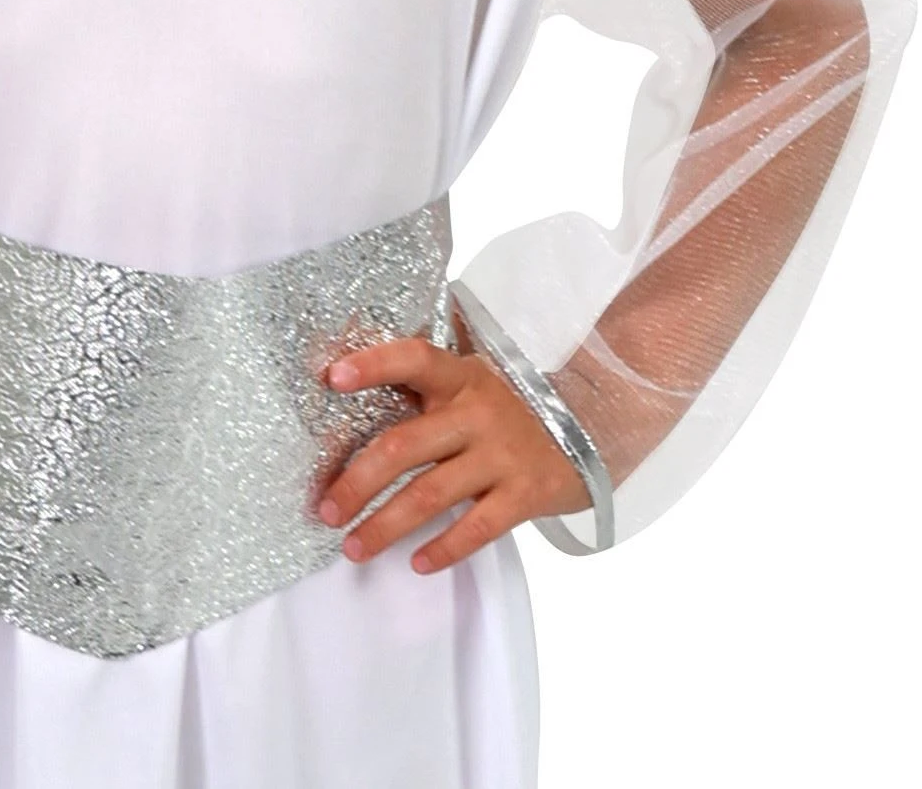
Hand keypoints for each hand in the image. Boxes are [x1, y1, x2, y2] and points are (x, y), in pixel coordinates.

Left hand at [315, 336, 587, 573]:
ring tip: (353, 547)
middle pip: (404, 445)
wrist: (595, 426)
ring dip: (386, 525)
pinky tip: (417, 563)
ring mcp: (502, 455)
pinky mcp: (525, 494)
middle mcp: (478, 412)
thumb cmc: (512, 406)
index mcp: (460, 377)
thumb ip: (430, 387)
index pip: (413, 359)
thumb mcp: (475, 383)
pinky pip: (477, 528)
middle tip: (326, 510)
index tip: (332, 377)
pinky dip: (444, 548)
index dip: (373, 365)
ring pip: (430, 494)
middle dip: (357, 481)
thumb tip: (352, 390)